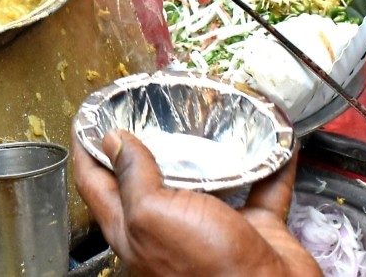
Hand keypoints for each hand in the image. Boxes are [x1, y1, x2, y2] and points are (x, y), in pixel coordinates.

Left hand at [74, 130, 319, 276]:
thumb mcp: (154, 215)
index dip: (88, 147)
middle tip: (146, 106)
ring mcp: (212, 228)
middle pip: (151, 178)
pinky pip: (262, 187)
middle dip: (149, 141)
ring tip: (210, 116)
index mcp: (132, 228)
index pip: (96, 182)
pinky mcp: (253, 229)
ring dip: (212, 149)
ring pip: (208, 178)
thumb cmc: (209, 272)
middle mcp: (169, 227)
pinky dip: (272, 163)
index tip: (89, 116)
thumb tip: (113, 142)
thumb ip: (133, 178)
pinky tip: (277, 142)